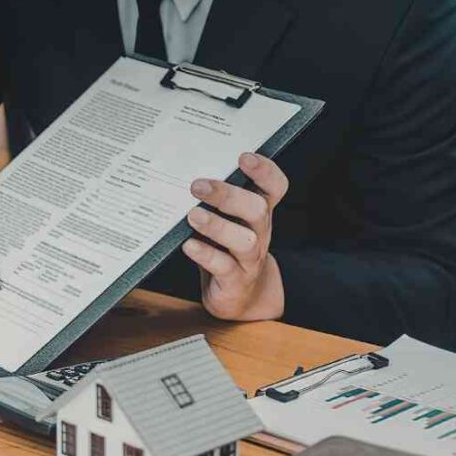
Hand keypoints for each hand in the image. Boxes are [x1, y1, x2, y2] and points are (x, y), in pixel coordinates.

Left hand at [181, 153, 286, 320]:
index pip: (274, 187)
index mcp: (259, 214)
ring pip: (245, 240)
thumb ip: (214, 202)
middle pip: (257, 210)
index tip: (244, 157)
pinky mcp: (235, 281)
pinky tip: (189, 245)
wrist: (241, 298)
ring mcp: (250, 259)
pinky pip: (224, 267)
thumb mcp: (226, 223)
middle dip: (229, 195)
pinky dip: (206, 255)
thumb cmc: (226, 251)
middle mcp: (260, 234)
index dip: (265, 171)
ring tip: (192, 216)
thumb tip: (180, 175)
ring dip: (217, 226)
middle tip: (198, 186)